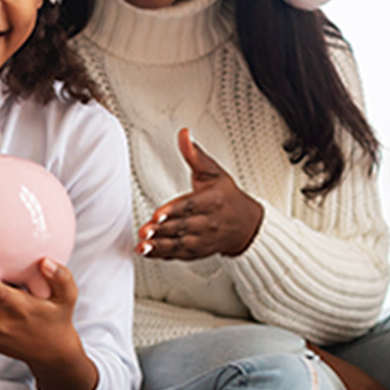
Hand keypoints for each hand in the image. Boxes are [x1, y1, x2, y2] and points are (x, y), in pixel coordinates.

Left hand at [137, 128, 261, 259]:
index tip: (157, 214)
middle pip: (183, 226)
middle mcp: (209, 222)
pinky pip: (179, 255)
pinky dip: (162, 255)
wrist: (246, 226)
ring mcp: (203, 239)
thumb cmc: (227, 196)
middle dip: (163, 230)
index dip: (173, 211)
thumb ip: (194, 155)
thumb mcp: (214, 172)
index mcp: (213, 200)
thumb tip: (183, 134)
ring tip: (143, 245)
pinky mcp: (197, 252)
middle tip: (144, 230)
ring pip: (180, 244)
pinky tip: (147, 252)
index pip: (191, 206)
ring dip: (160, 246)